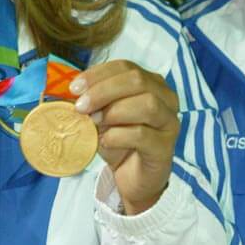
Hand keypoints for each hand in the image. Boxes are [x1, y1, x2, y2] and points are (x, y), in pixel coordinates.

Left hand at [70, 60, 179, 213]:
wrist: (134, 178)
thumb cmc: (120, 141)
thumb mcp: (104, 116)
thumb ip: (95, 101)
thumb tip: (74, 92)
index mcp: (151, 82)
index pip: (125, 67)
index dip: (98, 74)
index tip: (74, 88)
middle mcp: (166, 97)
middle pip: (137, 80)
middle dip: (103, 91)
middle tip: (80, 106)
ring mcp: (169, 121)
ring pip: (147, 104)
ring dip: (113, 111)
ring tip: (94, 123)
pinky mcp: (165, 147)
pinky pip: (142, 134)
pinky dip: (118, 135)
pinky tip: (105, 141)